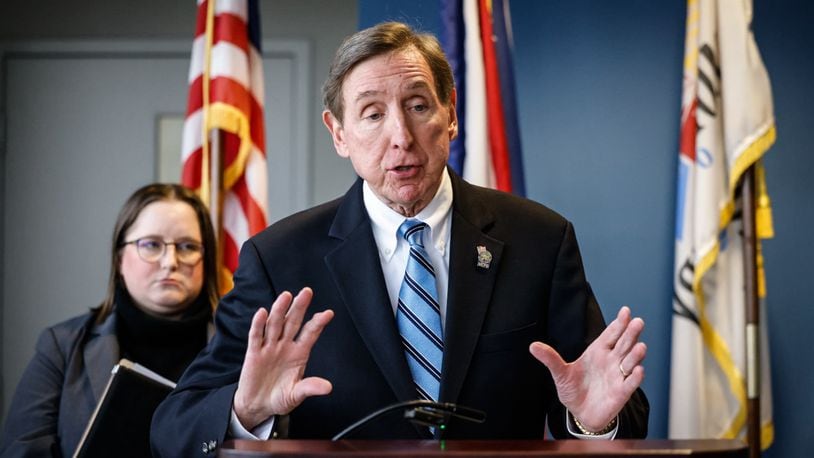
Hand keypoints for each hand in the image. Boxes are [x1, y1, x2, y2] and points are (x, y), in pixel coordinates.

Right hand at [233, 287, 333, 429]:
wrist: (257, 405)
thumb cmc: (279, 398)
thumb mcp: (296, 395)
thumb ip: (310, 388)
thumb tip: (328, 387)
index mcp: (299, 353)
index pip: (310, 334)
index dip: (318, 323)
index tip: (328, 313)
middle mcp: (285, 346)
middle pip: (293, 323)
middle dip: (299, 307)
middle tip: (307, 292)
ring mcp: (269, 347)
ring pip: (275, 325)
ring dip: (280, 310)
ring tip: (286, 296)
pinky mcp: (254, 353)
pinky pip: (256, 336)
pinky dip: (258, 325)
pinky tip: (262, 313)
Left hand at [529, 306, 645, 431]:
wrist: (580, 413)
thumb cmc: (573, 389)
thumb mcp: (559, 373)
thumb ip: (550, 359)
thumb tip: (533, 346)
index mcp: (598, 351)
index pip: (611, 334)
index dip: (619, 323)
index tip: (625, 311)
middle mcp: (611, 360)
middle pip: (624, 344)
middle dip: (631, 333)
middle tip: (637, 322)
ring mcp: (618, 376)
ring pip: (631, 361)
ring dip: (636, 354)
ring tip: (640, 346)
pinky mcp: (621, 393)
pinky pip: (630, 383)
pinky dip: (635, 377)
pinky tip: (639, 370)